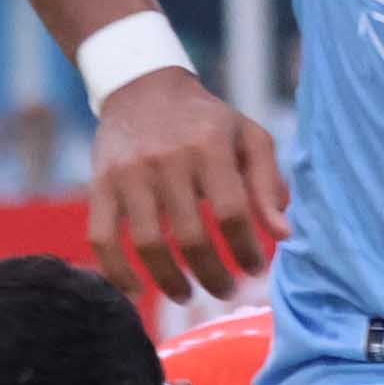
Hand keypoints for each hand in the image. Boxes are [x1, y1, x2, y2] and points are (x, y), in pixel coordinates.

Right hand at [88, 71, 285, 300]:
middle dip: (213, 275)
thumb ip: (267, 183)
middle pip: (191, 237)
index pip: (232, 213)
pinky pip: (102, 238)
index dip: (246, 250)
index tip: (255, 270)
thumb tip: (283, 235)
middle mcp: (167, 159)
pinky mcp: (100, 184)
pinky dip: (117, 272)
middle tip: (226, 291)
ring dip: (169, 281)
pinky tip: (135, 291)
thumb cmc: (207, 121)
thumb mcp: (248, 137)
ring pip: (148, 244)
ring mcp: (129, 174)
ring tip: (187, 296)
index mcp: (209, 146)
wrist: (143, 88)